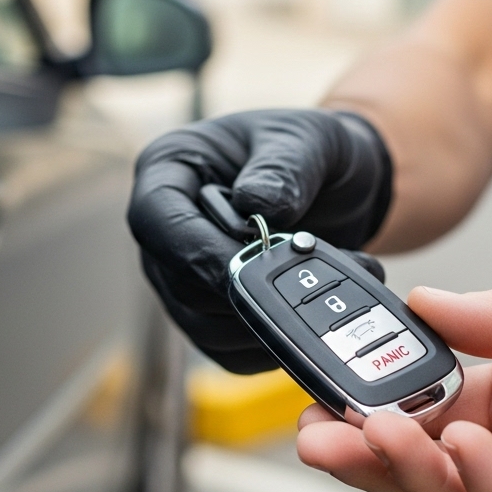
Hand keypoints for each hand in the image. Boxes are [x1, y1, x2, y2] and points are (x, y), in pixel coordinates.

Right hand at [128, 109, 391, 372]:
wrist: (337, 187)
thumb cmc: (307, 151)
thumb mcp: (306, 139)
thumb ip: (284, 167)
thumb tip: (260, 206)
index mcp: (169, 171)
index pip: (154, 218)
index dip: (194, 251)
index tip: (245, 266)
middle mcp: (166, 232)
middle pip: (180, 284)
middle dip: (248, 289)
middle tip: (312, 275)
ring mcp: (184, 279)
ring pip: (205, 326)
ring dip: (270, 319)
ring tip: (330, 289)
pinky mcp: (213, 317)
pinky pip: (232, 352)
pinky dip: (277, 343)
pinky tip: (315, 315)